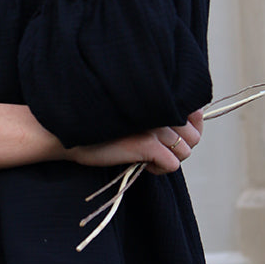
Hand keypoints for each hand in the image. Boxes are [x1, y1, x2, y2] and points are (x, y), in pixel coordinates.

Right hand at [68, 110, 202, 174]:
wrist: (69, 132)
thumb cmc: (98, 123)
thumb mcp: (132, 112)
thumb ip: (156, 113)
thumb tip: (185, 128)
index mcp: (157, 94)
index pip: (195, 112)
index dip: (192, 127)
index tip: (178, 135)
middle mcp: (160, 106)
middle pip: (194, 136)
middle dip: (180, 147)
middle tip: (158, 150)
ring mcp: (155, 125)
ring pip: (185, 151)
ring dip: (170, 159)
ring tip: (148, 157)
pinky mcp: (148, 144)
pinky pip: (172, 164)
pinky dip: (160, 170)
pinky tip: (143, 165)